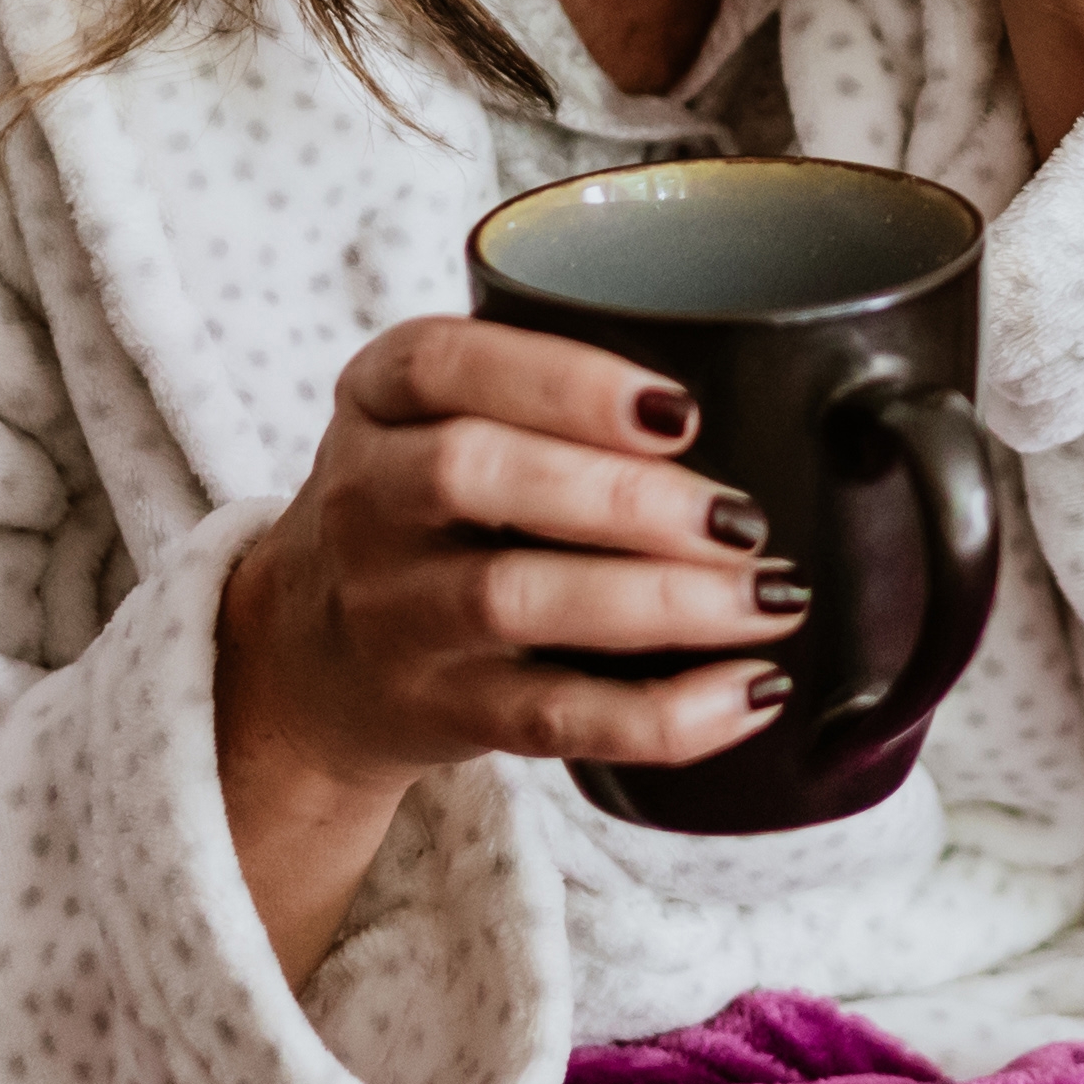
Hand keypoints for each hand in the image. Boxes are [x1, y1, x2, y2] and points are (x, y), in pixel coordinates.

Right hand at [214, 317, 801, 981]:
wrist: (313, 660)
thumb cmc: (430, 510)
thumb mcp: (440, 418)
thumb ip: (552, 393)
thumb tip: (769, 394)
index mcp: (378, 399)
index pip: (441, 364)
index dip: (562, 381)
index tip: (678, 409)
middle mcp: (368, 500)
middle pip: (472, 475)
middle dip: (621, 496)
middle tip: (742, 517)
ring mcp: (396, 613)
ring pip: (512, 598)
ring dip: (658, 601)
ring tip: (770, 597)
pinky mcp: (440, 710)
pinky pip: (550, 719)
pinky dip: (660, 714)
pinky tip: (750, 690)